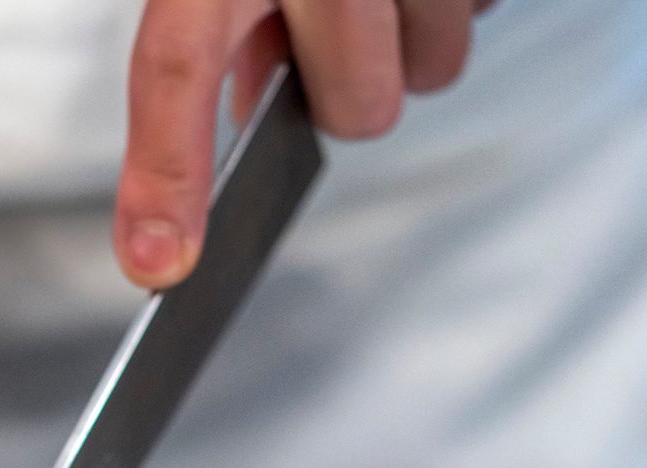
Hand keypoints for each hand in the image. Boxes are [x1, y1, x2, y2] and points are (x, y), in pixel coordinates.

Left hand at [114, 0, 492, 287]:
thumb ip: (220, 20)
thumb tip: (242, 113)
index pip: (177, 60)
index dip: (166, 170)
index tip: (159, 263)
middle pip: (358, 106)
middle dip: (351, 84)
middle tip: (340, 21)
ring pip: (436, 66)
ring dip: (416, 32)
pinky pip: (488, 7)